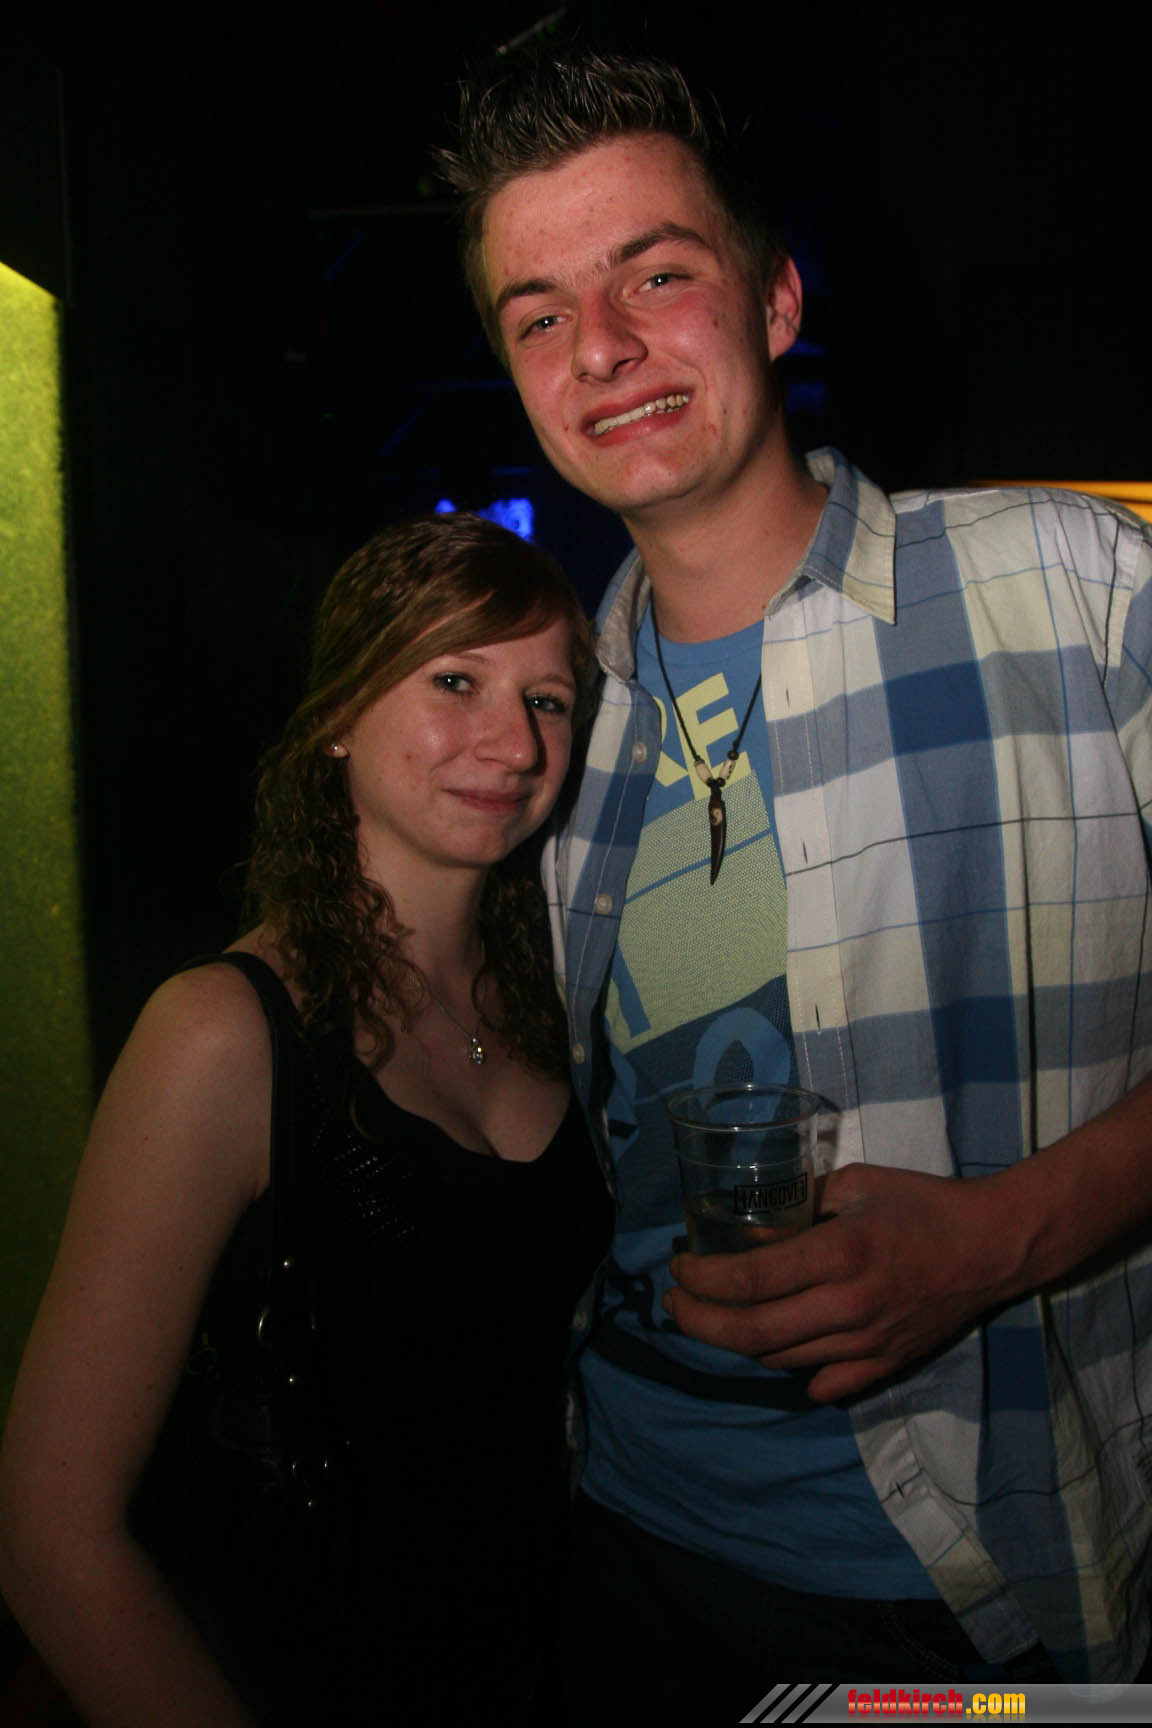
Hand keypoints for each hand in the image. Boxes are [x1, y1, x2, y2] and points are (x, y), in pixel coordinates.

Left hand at [663, 1163, 1013, 1402]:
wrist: (994, 1247)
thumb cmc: (926, 1205)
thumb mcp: (858, 1183)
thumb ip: (804, 1200)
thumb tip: (756, 1217)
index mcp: (841, 1253)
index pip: (752, 1278)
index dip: (703, 1280)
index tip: (677, 1268)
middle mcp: (849, 1306)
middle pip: (753, 1333)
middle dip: (698, 1322)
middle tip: (674, 1304)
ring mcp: (867, 1343)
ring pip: (779, 1360)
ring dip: (736, 1344)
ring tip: (715, 1317)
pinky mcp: (885, 1364)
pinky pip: (821, 1383)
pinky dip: (788, 1369)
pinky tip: (775, 1345)